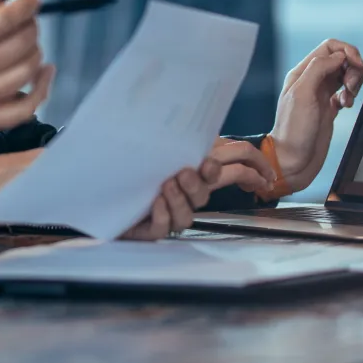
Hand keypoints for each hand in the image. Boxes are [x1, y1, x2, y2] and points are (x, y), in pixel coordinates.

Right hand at [0, 0, 52, 154]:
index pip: (0, 21)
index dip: (24, 8)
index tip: (31, 2)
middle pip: (18, 44)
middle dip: (30, 27)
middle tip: (27, 21)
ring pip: (25, 72)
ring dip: (35, 51)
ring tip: (28, 43)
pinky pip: (24, 109)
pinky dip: (41, 89)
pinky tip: (42, 72)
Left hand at [118, 142, 278, 240]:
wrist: (97, 186)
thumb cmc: (131, 161)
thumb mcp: (161, 142)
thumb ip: (188, 138)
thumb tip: (206, 135)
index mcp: (195, 171)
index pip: (235, 170)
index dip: (255, 172)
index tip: (264, 178)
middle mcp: (187, 193)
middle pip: (208, 191)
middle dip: (201, 181)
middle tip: (186, 171)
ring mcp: (170, 211)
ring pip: (188, 213)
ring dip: (180, 197)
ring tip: (165, 185)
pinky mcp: (152, 227)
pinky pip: (164, 227)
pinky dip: (163, 214)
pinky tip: (155, 204)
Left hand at [268, 39, 362, 191]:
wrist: (292, 161)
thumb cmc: (293, 132)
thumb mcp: (302, 95)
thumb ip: (319, 69)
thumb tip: (338, 56)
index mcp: (302, 73)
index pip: (329, 47)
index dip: (347, 52)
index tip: (355, 66)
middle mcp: (312, 81)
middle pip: (340, 59)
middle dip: (353, 68)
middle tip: (352, 86)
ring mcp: (321, 95)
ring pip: (345, 74)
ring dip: (354, 82)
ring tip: (348, 98)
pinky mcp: (329, 109)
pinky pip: (345, 92)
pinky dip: (351, 95)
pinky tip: (346, 105)